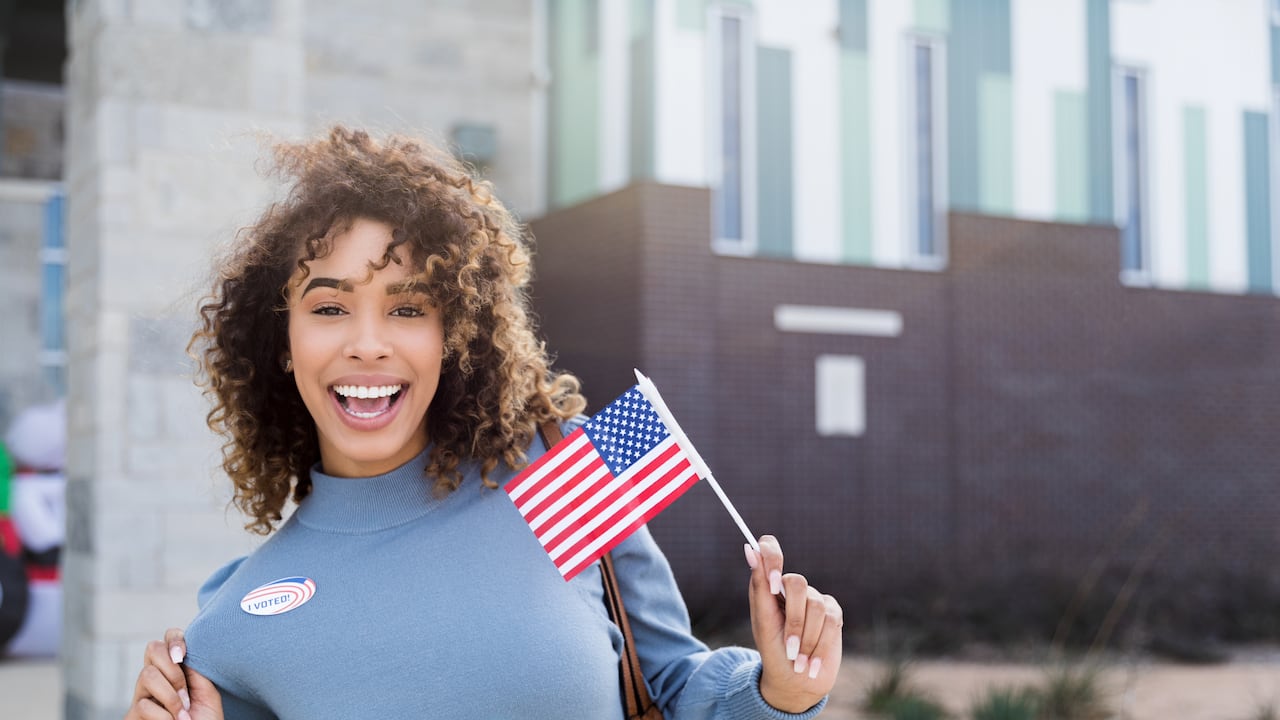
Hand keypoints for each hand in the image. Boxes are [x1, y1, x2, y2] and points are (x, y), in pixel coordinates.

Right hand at [125, 628, 223, 719]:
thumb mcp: (207, 690)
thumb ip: (196, 669)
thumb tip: (181, 650)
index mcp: (175, 669)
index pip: (167, 639)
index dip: (174, 640)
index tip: (183, 656)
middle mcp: (156, 678)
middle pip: (152, 648)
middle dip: (172, 670)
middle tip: (185, 692)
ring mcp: (142, 695)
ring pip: (147, 675)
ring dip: (170, 695)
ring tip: (182, 713)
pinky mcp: (133, 715)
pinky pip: (143, 704)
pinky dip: (164, 715)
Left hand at [746, 535, 842, 713]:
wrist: (794, 682)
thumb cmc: (773, 650)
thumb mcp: (762, 621)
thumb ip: (759, 585)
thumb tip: (749, 548)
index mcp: (770, 585)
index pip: (769, 548)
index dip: (772, 557)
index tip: (772, 585)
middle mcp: (793, 588)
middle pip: (797, 582)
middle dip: (793, 621)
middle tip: (788, 647)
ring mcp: (815, 600)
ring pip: (816, 605)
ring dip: (806, 639)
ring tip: (798, 659)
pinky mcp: (834, 615)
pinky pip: (832, 620)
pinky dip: (819, 645)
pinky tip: (811, 664)